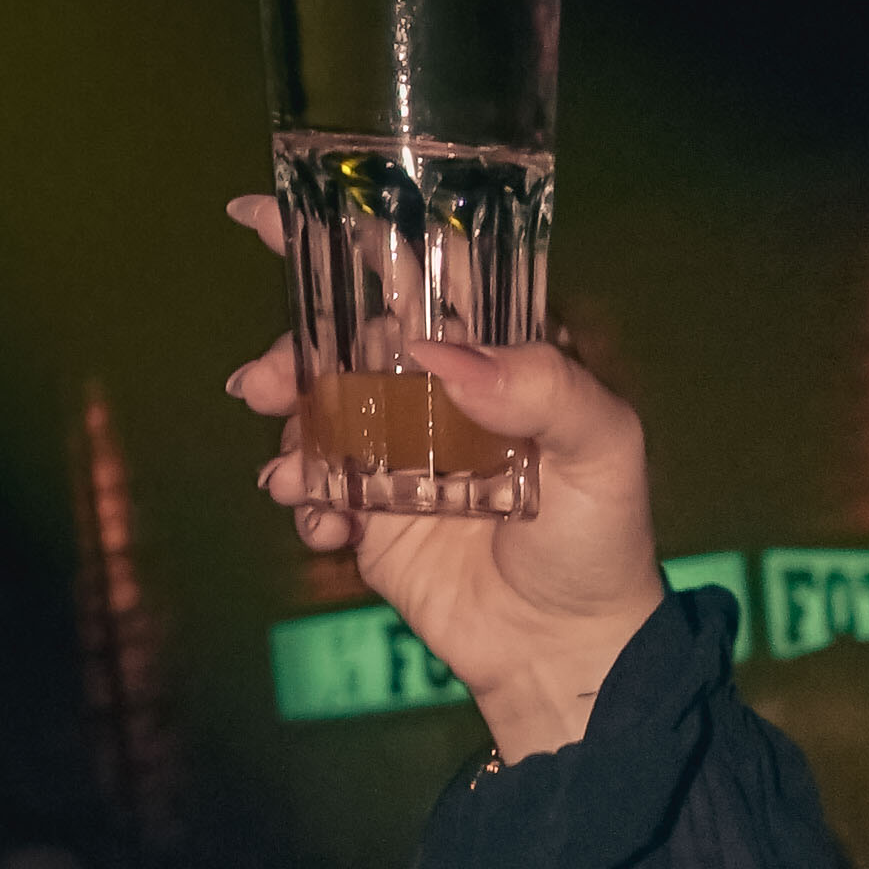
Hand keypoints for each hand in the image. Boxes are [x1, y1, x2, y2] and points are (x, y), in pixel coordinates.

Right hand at [226, 198, 665, 759]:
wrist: (568, 655)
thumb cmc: (600, 542)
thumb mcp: (603, 449)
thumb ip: (540, 385)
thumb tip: (436, 348)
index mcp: (496, 355)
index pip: (423, 271)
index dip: (355, 234)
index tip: (278, 213)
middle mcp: (440, 393)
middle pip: (347, 337)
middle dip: (295, 349)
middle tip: (265, 382)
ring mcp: (401, 452)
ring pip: (319, 409)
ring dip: (289, 429)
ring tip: (291, 476)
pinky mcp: (375, 516)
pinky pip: (317, 491)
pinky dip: (304, 502)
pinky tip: (322, 524)